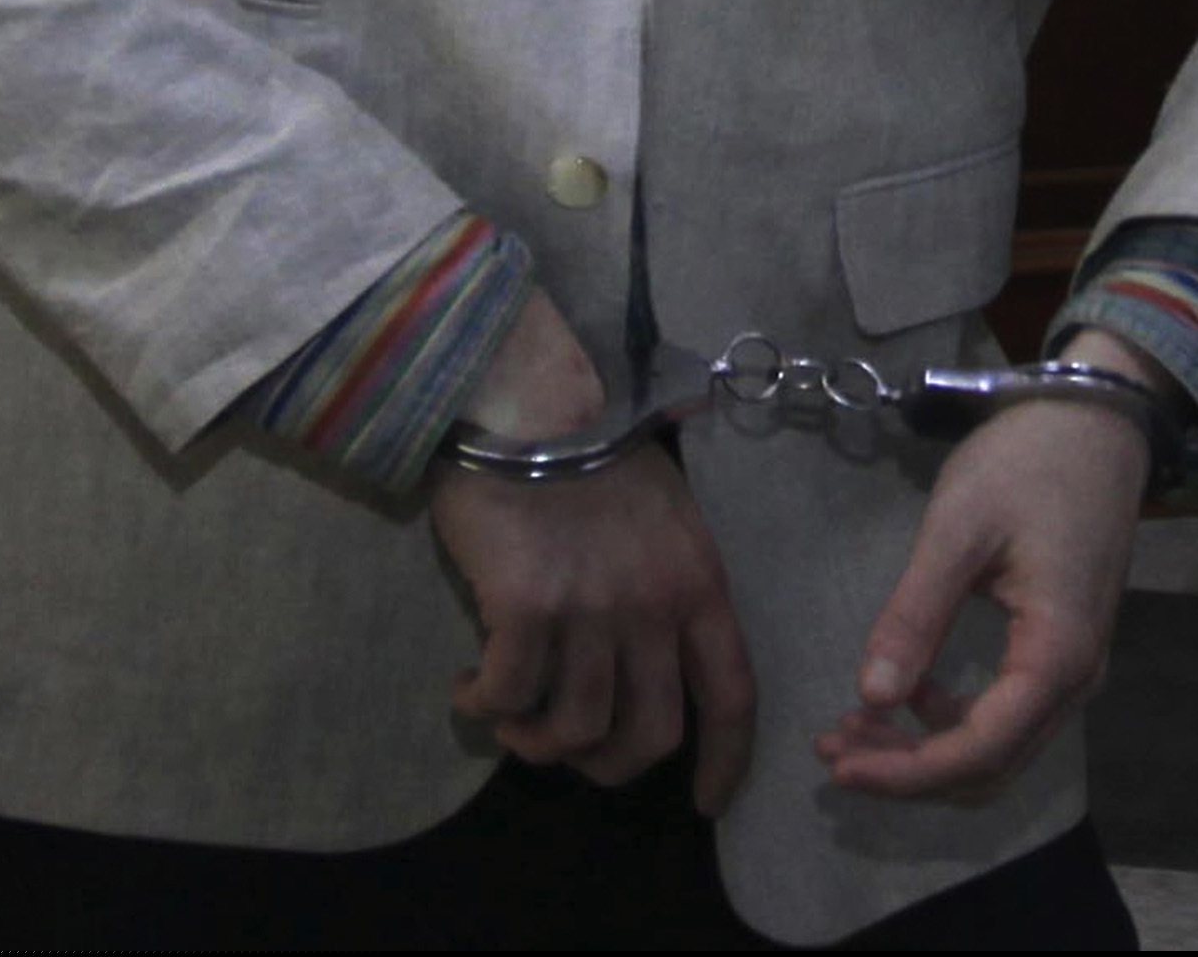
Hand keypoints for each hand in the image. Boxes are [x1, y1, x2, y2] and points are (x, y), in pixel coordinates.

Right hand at [427, 296, 758, 812]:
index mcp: (699, 583)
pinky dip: (484, 709)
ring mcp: (592, 610)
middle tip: (567, 750)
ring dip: (537, 742)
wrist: (527, 396)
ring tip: (507, 719)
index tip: (702, 800)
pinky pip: (507, 696)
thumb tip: (647, 657)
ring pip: (576, 729)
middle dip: (608, 765)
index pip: (732, 696)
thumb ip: (670, 583)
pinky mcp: (526, 608)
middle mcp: (654, 606)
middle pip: (649, 735)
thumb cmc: (591, 446)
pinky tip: (466, 691)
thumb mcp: (665, 514)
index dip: (722, 762)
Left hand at [814, 328, 1160, 800]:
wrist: (1095, 422)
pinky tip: (906, 690)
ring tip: (854, 726)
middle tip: (832, 749)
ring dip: (926, 750)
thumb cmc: (1028, 464)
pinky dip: (951, 720)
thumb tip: (871, 697)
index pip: (978, 752)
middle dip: (908, 770)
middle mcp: (1074, 682)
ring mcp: (1073, 669)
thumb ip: (915, 615)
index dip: (906, 773)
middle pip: (990, 766)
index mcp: (1055, 657)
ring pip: (998, 747)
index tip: (838, 765)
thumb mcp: (959, 530)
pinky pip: (1007, 714)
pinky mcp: (1061, 650)